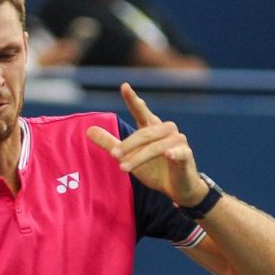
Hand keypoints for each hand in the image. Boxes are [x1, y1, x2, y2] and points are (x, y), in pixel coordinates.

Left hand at [85, 83, 207, 206]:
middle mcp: (166, 130)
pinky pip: (180, 152)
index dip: (133, 100)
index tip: (124, 86)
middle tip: (113, 155)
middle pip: (145, 133)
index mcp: (152, 127)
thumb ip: (110, 143)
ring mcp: (178, 142)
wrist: (178, 188)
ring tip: (123, 168)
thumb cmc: (155, 169)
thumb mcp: (129, 156)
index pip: (141, 111)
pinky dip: (174, 152)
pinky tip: (168, 154)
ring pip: (156, 146)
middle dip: (128, 144)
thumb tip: (88, 130)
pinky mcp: (186, 156)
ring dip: (139, 157)